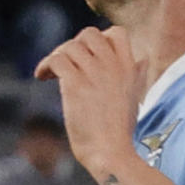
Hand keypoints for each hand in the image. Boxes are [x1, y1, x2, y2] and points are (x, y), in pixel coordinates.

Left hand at [34, 25, 145, 184]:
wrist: (111, 152)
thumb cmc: (120, 131)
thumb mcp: (135, 96)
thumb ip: (137, 74)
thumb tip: (142, 59)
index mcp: (130, 67)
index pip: (116, 32)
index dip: (99, 39)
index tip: (88, 56)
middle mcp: (113, 66)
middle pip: (89, 34)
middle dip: (74, 45)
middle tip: (66, 64)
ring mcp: (94, 73)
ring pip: (69, 46)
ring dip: (56, 56)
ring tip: (51, 73)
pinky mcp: (75, 84)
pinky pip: (56, 60)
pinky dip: (45, 65)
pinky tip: (41, 77)